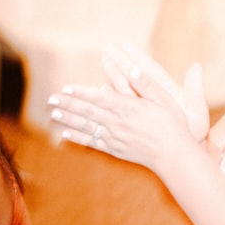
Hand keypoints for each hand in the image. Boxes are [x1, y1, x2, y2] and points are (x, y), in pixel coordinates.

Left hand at [49, 52, 202, 171]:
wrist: (173, 155)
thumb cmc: (173, 124)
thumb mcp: (164, 100)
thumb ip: (146, 85)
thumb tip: (134, 68)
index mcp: (128, 107)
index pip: (99, 97)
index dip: (81, 92)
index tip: (66, 88)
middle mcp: (117, 122)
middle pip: (87, 111)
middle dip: (68, 104)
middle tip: (51, 98)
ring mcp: (113, 137)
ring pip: (86, 126)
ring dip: (68, 119)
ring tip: (53, 113)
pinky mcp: (113, 149)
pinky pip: (92, 142)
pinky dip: (78, 138)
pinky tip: (65, 134)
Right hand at [101, 43, 208, 140]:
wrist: (183, 150)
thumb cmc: (191, 132)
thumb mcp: (196, 109)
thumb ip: (194, 88)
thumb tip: (196, 65)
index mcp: (166, 91)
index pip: (149, 70)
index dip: (136, 57)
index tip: (124, 45)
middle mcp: (153, 96)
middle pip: (134, 75)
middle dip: (120, 62)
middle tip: (107, 49)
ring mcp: (144, 107)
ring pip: (125, 88)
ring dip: (114, 75)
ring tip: (103, 62)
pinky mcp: (138, 117)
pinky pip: (122, 105)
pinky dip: (112, 96)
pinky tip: (102, 90)